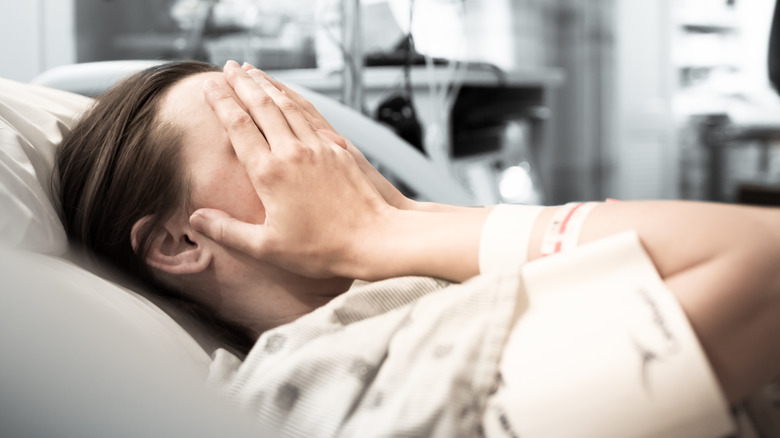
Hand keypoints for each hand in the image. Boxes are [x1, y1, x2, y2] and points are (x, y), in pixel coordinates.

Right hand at [190, 61, 395, 278]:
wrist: (373, 239)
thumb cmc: (320, 250)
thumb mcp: (267, 247)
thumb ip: (228, 230)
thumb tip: (196, 218)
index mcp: (269, 173)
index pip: (238, 126)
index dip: (221, 103)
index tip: (208, 86)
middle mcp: (292, 152)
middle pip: (261, 106)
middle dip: (241, 84)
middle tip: (227, 67)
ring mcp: (318, 147)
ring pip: (287, 106)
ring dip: (267, 85)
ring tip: (252, 71)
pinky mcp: (338, 149)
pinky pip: (311, 115)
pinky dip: (294, 99)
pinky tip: (289, 95)